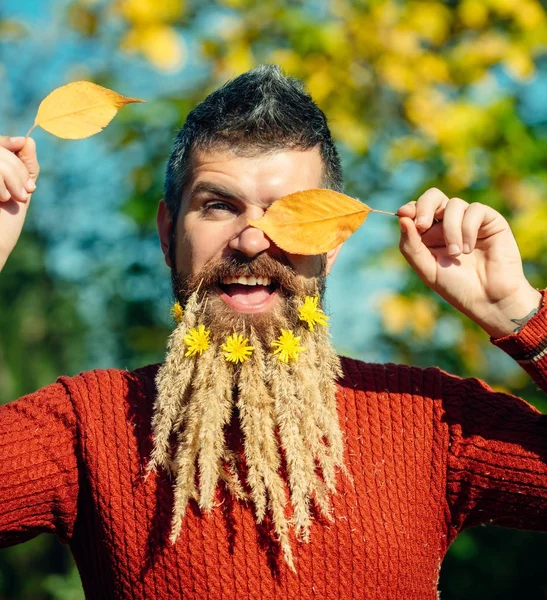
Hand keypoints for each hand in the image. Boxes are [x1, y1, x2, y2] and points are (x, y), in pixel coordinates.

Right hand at [0, 136, 39, 271]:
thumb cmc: (7, 221)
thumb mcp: (21, 189)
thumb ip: (25, 165)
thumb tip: (27, 140)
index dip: (9, 142)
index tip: (22, 143)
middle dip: (17, 169)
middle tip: (26, 193)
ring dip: (13, 176)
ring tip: (16, 197)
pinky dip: (1, 181)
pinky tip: (3, 198)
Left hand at [397, 188, 541, 337]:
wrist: (488, 300)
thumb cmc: (456, 287)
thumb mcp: (426, 269)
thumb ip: (411, 245)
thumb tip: (402, 217)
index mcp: (430, 234)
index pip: (417, 210)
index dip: (411, 209)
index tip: (404, 214)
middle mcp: (448, 224)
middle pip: (433, 196)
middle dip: (425, 207)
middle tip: (422, 225)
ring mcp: (469, 221)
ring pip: (454, 205)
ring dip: (450, 230)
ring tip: (456, 254)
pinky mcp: (490, 221)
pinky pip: (474, 210)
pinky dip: (468, 229)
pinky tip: (469, 249)